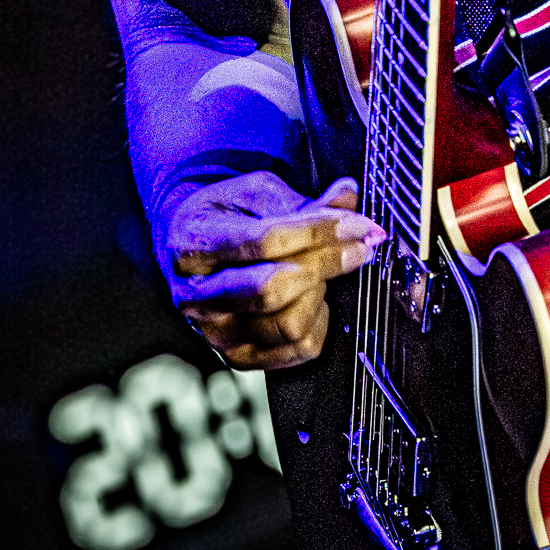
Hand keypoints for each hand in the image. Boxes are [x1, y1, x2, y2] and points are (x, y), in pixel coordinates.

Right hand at [169, 172, 385, 369]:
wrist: (190, 247)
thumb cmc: (224, 216)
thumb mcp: (255, 193)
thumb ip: (301, 200)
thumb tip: (348, 195)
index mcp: (195, 242)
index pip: (264, 241)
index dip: (318, 232)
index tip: (358, 225)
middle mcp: (196, 294)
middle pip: (273, 288)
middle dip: (325, 264)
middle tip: (357, 246)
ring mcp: (214, 331)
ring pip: (288, 324)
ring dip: (321, 293)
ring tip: (325, 270)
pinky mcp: (236, 356)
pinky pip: (296, 350)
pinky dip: (319, 323)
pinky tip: (315, 298)